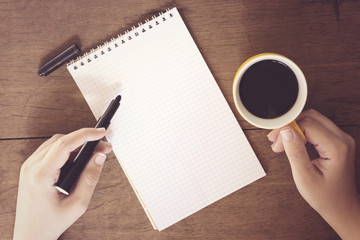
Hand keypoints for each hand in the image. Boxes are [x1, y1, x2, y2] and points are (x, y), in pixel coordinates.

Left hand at [13, 128, 111, 239]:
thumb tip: (99, 156)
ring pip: (56, 143)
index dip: (85, 135)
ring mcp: (29, 166)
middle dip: (84, 140)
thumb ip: (90, 178)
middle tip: (104, 147)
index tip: (101, 132)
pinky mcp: (31, 168)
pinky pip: (50, 150)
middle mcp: (31, 167)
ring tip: (94, 153)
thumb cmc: (51, 223)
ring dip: (76, 144)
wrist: (30, 234)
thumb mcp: (77, 204)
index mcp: (40, 176)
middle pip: (61, 140)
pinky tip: (79, 158)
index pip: (64, 145)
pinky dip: (67, 150)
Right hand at [268, 109, 359, 238]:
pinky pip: (317, 128)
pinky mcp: (338, 142)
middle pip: (311, 117)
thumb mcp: (305, 177)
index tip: (276, 143)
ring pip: (313, 120)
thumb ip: (295, 152)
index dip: (287, 130)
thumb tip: (286, 131)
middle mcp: (342, 139)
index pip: (307, 124)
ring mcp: (342, 140)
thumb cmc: (326, 197)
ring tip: (281, 143)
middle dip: (290, 126)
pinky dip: (302, 132)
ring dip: (295, 128)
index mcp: (337, 147)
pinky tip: (292, 142)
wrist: (341, 207)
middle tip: (275, 140)